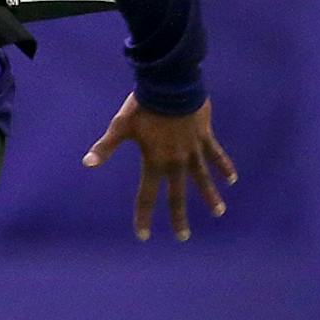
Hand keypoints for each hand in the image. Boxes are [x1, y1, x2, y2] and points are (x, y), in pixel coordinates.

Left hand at [82, 94, 236, 241]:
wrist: (170, 83)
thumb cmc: (143, 105)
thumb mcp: (122, 125)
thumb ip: (106, 146)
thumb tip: (87, 163)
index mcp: (155, 160)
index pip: (147, 195)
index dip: (144, 216)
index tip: (143, 235)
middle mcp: (176, 160)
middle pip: (177, 194)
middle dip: (179, 216)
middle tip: (183, 237)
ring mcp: (193, 149)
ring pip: (202, 178)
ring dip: (210, 196)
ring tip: (218, 212)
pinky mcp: (205, 136)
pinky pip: (216, 155)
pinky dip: (224, 166)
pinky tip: (232, 179)